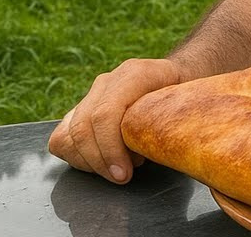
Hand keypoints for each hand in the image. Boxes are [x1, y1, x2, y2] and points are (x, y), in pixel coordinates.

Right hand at [47, 58, 180, 183]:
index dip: (109, 149)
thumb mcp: (188, 104)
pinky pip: (63, 138)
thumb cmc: (186, 96)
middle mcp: (108, 81)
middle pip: (83, 128)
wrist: (179, 79)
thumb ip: (168, 122)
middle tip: (121, 177)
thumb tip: (151, 152)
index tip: (123, 174)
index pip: (105, 114)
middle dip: (100, 162)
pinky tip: (103, 161)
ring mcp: (92, 94)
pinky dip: (78, 157)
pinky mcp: (81, 109)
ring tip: (119, 164)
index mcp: (135, 74)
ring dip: (89, 161)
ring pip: (68, 135)